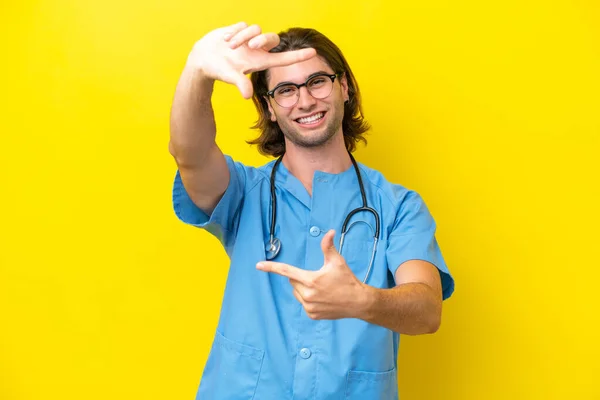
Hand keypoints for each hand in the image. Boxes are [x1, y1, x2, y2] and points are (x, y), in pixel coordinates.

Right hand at [186, 22, 316, 98]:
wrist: (202, 59)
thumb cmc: (218, 70)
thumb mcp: (229, 76)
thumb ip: (240, 83)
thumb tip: (246, 95)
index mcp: (259, 61)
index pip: (283, 58)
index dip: (298, 56)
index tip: (313, 53)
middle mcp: (258, 50)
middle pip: (272, 38)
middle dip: (262, 39)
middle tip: (249, 46)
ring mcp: (250, 39)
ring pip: (255, 29)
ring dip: (242, 37)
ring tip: (229, 46)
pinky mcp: (241, 29)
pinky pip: (243, 24)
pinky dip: (234, 31)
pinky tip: (225, 40)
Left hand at [256, 230, 370, 319]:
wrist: (358, 302)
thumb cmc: (347, 280)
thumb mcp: (337, 261)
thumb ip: (328, 247)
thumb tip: (328, 232)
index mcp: (311, 280)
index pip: (286, 271)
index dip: (271, 267)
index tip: (258, 265)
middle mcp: (307, 295)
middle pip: (293, 282)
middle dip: (301, 278)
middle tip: (317, 278)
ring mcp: (309, 307)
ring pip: (297, 293)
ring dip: (304, 289)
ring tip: (322, 289)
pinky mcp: (312, 315)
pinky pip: (303, 304)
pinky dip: (309, 300)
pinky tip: (323, 298)